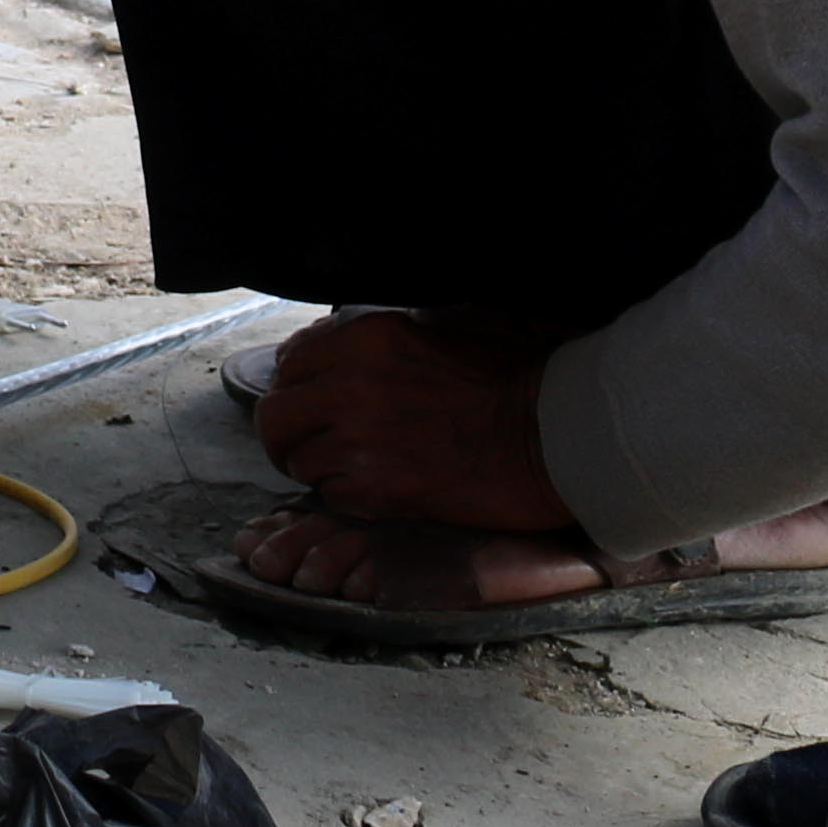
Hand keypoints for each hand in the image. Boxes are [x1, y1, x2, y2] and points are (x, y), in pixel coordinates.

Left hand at [246, 310, 569, 533]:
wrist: (551, 436)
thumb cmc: (507, 379)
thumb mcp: (436, 329)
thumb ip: (373, 338)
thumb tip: (325, 344)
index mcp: (365, 338)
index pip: (290, 362)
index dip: (297, 386)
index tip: (311, 402)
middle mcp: (350, 385)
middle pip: (275, 415)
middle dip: (289, 432)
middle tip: (311, 444)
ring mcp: (358, 440)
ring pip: (297, 460)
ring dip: (319, 467)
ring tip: (356, 468)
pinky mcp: (375, 490)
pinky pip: (331, 496)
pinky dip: (347, 496)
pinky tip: (381, 488)